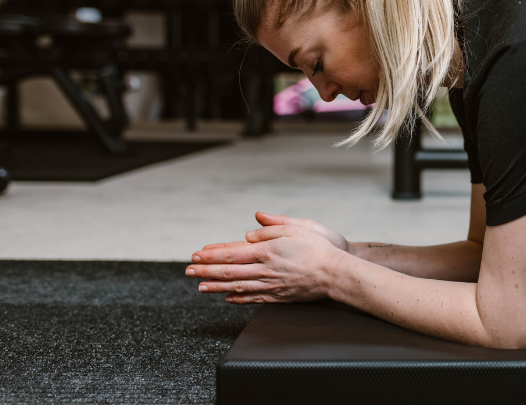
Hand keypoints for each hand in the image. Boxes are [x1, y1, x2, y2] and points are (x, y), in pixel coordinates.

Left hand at [185, 211, 349, 303]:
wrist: (337, 273)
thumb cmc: (319, 247)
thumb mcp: (297, 227)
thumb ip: (272, 227)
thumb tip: (250, 231)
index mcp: (267, 250)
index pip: (232, 252)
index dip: (212, 254)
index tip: (197, 254)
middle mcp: (265, 269)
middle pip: (229, 271)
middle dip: (206, 270)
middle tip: (188, 270)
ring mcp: (272, 285)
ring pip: (237, 286)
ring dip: (216, 286)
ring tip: (200, 286)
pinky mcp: (280, 296)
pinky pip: (254, 298)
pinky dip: (238, 298)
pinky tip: (228, 297)